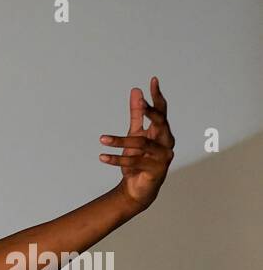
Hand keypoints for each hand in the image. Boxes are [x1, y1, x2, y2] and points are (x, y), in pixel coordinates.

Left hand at [100, 77, 174, 213]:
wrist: (137, 189)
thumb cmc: (138, 159)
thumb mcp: (135, 134)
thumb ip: (137, 114)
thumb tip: (136, 91)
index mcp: (162, 132)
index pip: (162, 110)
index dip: (157, 96)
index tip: (152, 80)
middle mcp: (167, 142)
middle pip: (160, 122)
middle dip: (149, 111)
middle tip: (140, 101)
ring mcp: (163, 157)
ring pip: (142, 144)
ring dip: (120, 141)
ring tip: (102, 139)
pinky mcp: (155, 170)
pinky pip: (134, 162)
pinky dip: (116, 159)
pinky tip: (102, 156)